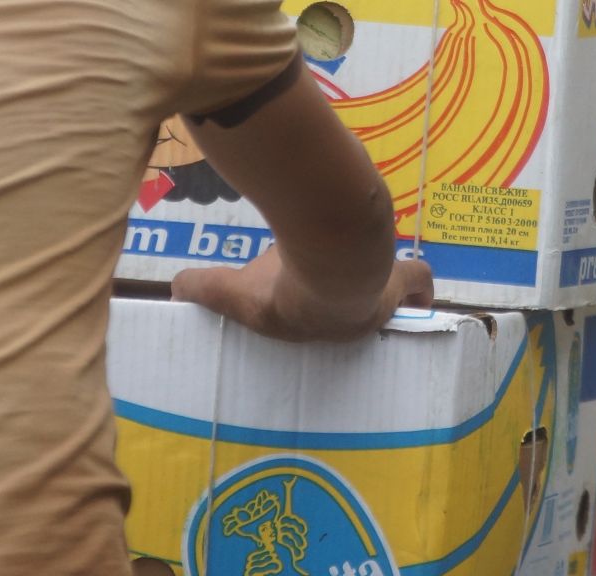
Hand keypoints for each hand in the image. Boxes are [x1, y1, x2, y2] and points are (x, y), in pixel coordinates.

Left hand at [172, 246, 432, 342]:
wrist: (332, 270)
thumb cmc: (286, 288)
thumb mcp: (235, 289)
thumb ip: (206, 287)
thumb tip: (173, 288)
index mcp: (313, 326)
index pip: (309, 325)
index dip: (305, 314)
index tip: (301, 310)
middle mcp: (348, 321)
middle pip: (351, 313)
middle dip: (346, 307)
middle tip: (338, 293)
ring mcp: (376, 298)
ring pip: (384, 298)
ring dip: (378, 291)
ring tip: (376, 280)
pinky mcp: (397, 277)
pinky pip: (418, 285)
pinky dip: (420, 290)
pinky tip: (422, 294)